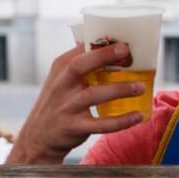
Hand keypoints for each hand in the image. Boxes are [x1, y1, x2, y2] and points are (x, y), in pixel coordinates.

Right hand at [6, 42, 144, 163]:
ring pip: (94, 95)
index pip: (79, 48)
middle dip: (104, 56)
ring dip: (119, 90)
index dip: (101, 43)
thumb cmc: (58, 102)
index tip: (123, 40)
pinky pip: (100, 124)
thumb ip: (80, 63)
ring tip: (140, 87)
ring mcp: (66, 106)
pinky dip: (121, 121)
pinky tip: (137, 116)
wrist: (38, 137)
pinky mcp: (73, 127)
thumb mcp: (61, 79)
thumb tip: (109, 45)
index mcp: (61, 68)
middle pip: (79, 65)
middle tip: (127, 52)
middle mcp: (61, 85)